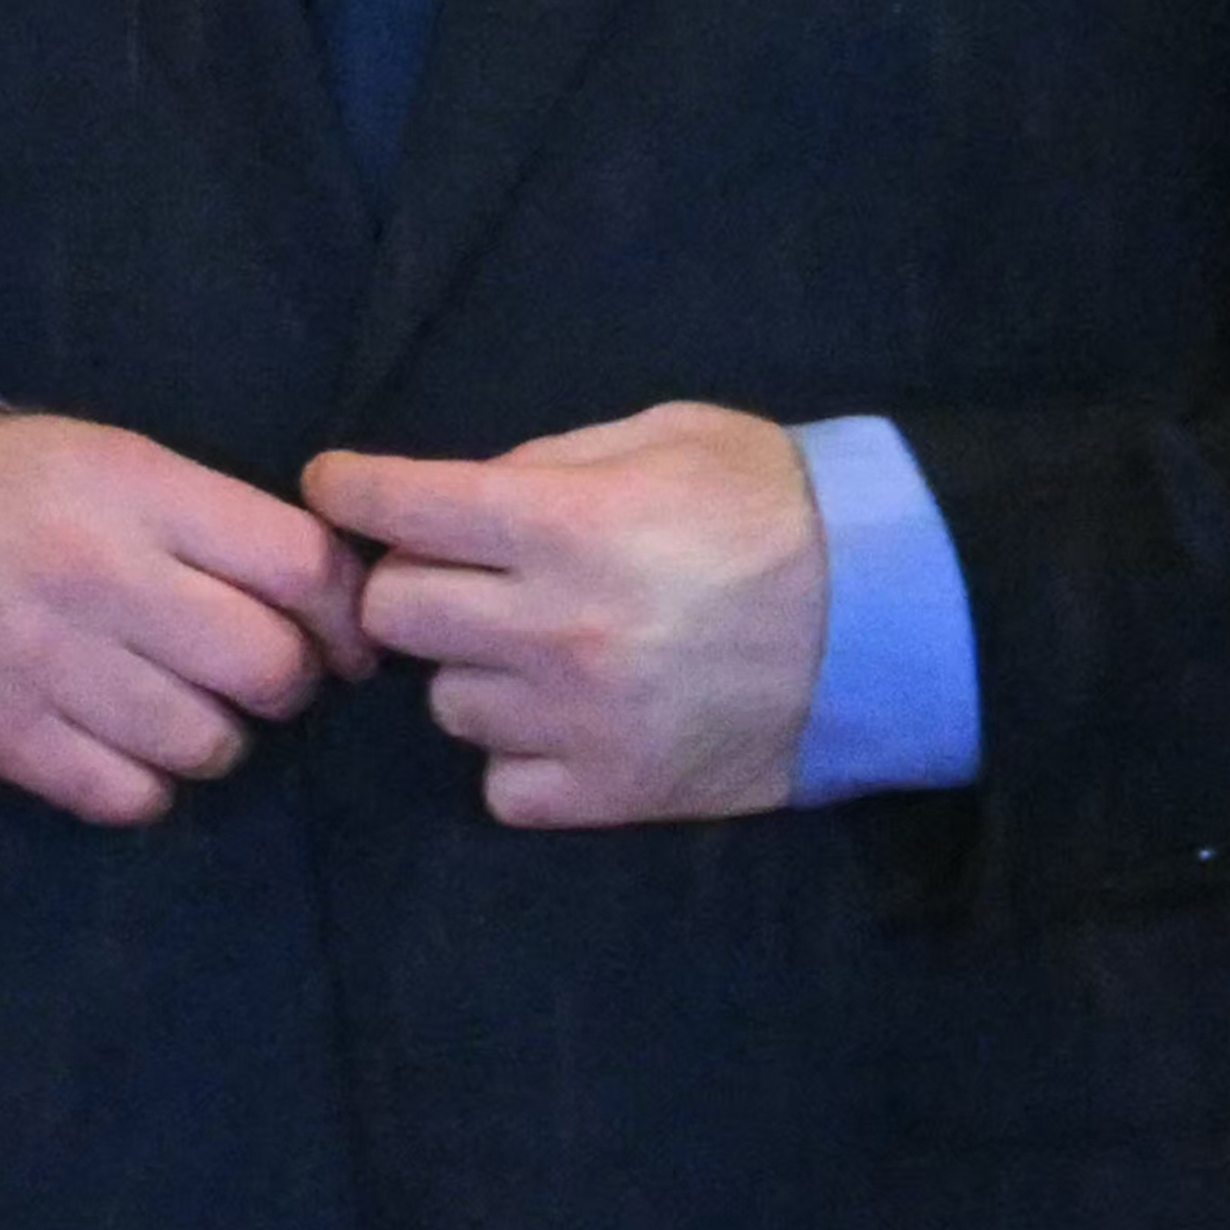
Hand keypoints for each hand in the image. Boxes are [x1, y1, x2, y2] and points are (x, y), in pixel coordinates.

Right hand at [0, 409, 369, 825]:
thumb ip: (213, 517)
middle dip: (285, 679)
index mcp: (133, 491)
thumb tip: (334, 594)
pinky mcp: (8, 740)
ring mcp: (49, 667)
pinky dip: (146, 782)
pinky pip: (131, 796)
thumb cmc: (0, 492)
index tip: (342, 631)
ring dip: (214, 735)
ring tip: (182, 705)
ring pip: (208, 743)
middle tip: (259, 672)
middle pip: (267, 667)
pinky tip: (123, 744)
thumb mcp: (108, 459)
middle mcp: (97, 577)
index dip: (344, 610)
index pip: (299, 565)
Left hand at [304, 405, 825, 828]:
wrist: (892, 619)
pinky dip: (518, 755)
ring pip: (444, 704)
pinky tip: (564, 721)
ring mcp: (580, 718)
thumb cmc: (777, 508)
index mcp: (565, 524)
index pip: (399, 508)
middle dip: (415, 585)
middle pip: (394, 614)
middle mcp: (555, 625)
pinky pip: (501, 785)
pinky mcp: (613, 791)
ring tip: (538, 652)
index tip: (338, 488)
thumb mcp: (666, 437)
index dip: (352, 491)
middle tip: (460, 576)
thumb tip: (458, 497)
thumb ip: (549, 462)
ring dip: (472, 673)